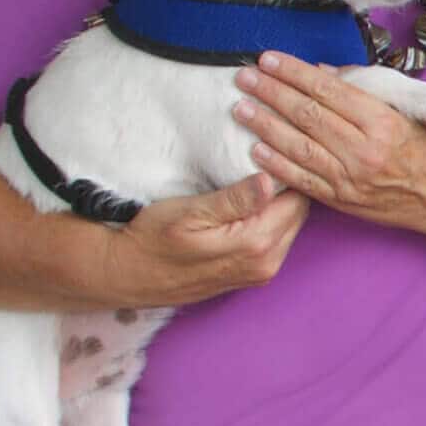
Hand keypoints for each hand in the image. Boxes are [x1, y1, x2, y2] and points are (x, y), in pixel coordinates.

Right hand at [107, 172, 308, 304]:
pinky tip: (254, 202)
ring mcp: (261, 272)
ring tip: (262, 175)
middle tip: (273, 156)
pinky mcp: (252, 273)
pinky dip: (272, 218)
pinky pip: (276, 239)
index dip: (290, 172)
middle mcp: (266, 263)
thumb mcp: (189, 212)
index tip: (277, 149)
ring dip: (281, 202)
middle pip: (298, 213)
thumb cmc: (152, 240)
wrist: (127, 275)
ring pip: (289, 225)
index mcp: (256, 245)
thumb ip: (234, 200)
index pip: (297, 199)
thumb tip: (271, 181)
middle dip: (290, 186)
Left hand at [232, 53, 425, 229]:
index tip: (269, 59)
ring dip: (265, 125)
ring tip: (241, 108)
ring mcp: (351, 177)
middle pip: (307, 114)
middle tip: (244, 78)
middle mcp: (364, 148)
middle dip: (271, 93)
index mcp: (381, 121)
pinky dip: (276, 164)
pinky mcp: (343, 200)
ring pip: (298, 146)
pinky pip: (302, 180)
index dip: (293, 73)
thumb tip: (320, 74)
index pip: (327, 90)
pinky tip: (256, 149)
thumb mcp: (403, 111)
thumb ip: (361, 92)